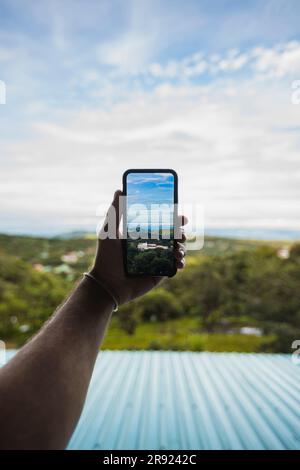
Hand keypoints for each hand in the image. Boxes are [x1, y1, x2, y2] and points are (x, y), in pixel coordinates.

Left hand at [90, 190, 186, 304]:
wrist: (107, 283)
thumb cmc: (106, 257)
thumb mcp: (109, 231)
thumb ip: (115, 211)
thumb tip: (119, 189)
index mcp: (142, 235)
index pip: (162, 224)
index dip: (174, 220)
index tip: (181, 216)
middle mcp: (152, 246)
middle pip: (173, 237)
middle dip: (182, 233)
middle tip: (181, 233)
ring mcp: (157, 260)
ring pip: (177, 251)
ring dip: (183, 248)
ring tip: (178, 249)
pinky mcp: (160, 274)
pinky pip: (175, 267)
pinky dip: (181, 263)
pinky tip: (178, 262)